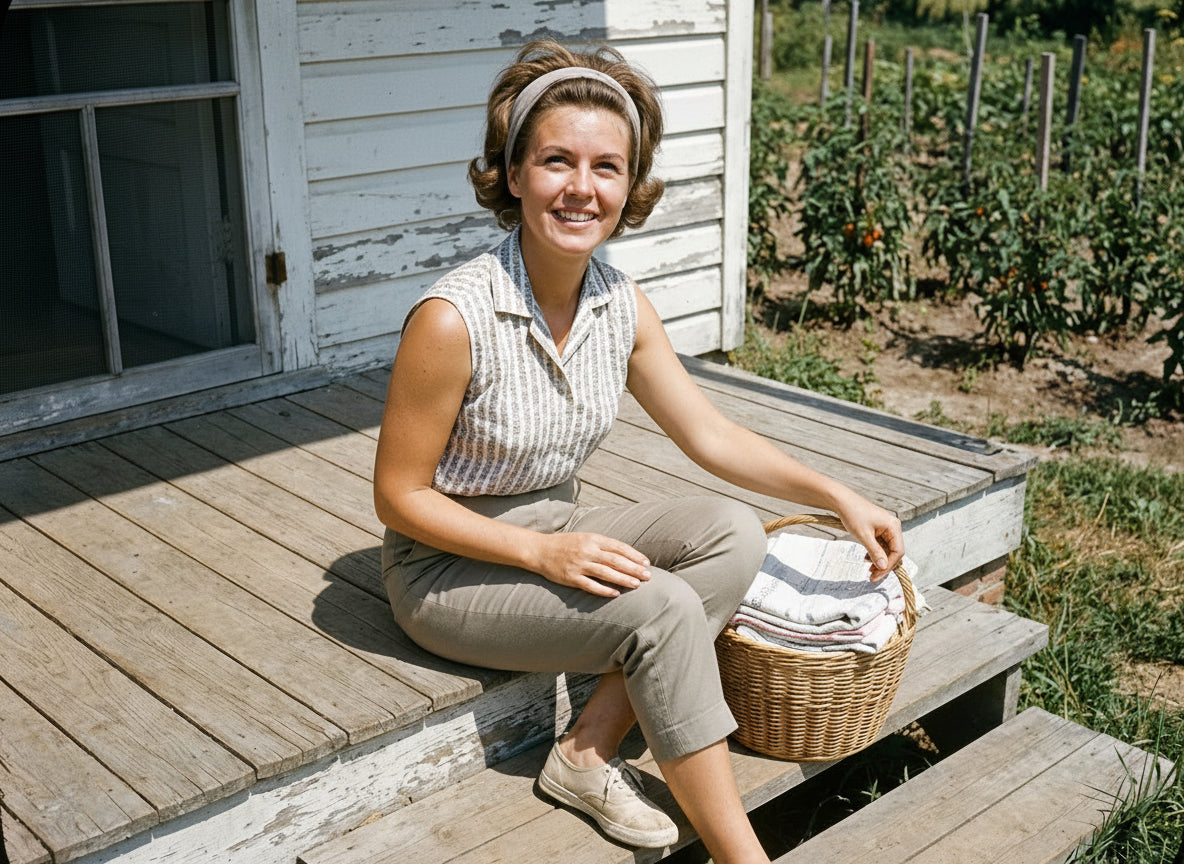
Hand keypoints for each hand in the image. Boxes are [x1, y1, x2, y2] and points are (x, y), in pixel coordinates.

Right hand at [532, 532, 651, 597]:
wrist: (539, 550)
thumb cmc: (566, 544)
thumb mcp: (585, 538)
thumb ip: (603, 545)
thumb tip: (626, 555)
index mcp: (592, 539)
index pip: (618, 547)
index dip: (634, 555)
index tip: (646, 563)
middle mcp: (587, 551)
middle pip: (615, 560)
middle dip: (634, 568)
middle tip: (648, 576)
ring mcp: (579, 565)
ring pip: (606, 573)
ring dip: (623, 579)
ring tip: (637, 585)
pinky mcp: (571, 578)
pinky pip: (590, 585)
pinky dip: (604, 590)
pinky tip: (616, 594)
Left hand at [834, 494, 903, 581]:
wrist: (841, 501)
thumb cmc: (853, 515)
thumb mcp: (864, 536)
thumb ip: (875, 552)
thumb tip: (884, 567)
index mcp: (893, 526)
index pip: (898, 551)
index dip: (889, 565)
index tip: (877, 574)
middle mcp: (893, 527)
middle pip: (894, 552)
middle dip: (883, 565)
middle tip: (872, 577)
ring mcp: (886, 528)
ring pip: (887, 550)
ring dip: (879, 560)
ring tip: (869, 570)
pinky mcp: (879, 529)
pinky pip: (881, 545)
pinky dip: (875, 553)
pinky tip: (867, 558)